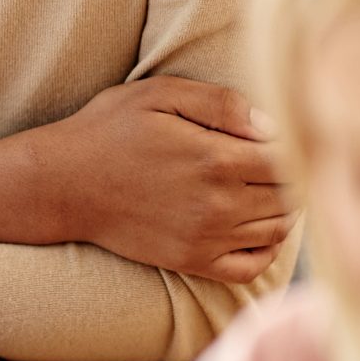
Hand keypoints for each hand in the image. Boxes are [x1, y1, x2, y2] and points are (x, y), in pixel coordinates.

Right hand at [30, 78, 297, 280]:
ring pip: (279, 229)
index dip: (297, 143)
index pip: (290, 158)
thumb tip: (273, 123)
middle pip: (292, 195)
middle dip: (297, 174)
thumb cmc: (110, 129)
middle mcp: (217, 204)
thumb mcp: (160, 94)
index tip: (283, 131)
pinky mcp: (192, 260)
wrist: (62, 184)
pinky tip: (258, 225)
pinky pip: (252, 266)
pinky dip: (268, 248)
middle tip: (281, 156)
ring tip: (270, 184)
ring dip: (286, 207)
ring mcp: (205, 238)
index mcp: (214, 158)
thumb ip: (222, 104)